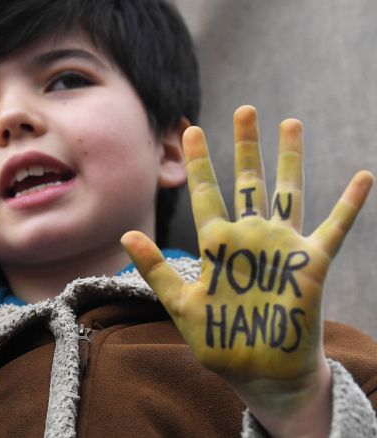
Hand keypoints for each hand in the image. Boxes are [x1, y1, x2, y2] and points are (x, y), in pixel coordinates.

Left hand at [122, 106, 372, 401]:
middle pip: (248, 181)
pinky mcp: (311, 265)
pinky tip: (362, 176)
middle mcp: (250, 237)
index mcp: (217, 243)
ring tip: (290, 123)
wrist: (260, 372)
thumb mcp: (180, 304)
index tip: (191, 129)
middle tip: (244, 110)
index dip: (199, 162)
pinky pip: (334, 229)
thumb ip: (156, 269)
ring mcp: (281, 248)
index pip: (206, 192)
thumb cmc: (218, 341)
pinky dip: (348, 204)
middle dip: (246, 146)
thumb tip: (127, 235)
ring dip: (290, 159)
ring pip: (287, 193)